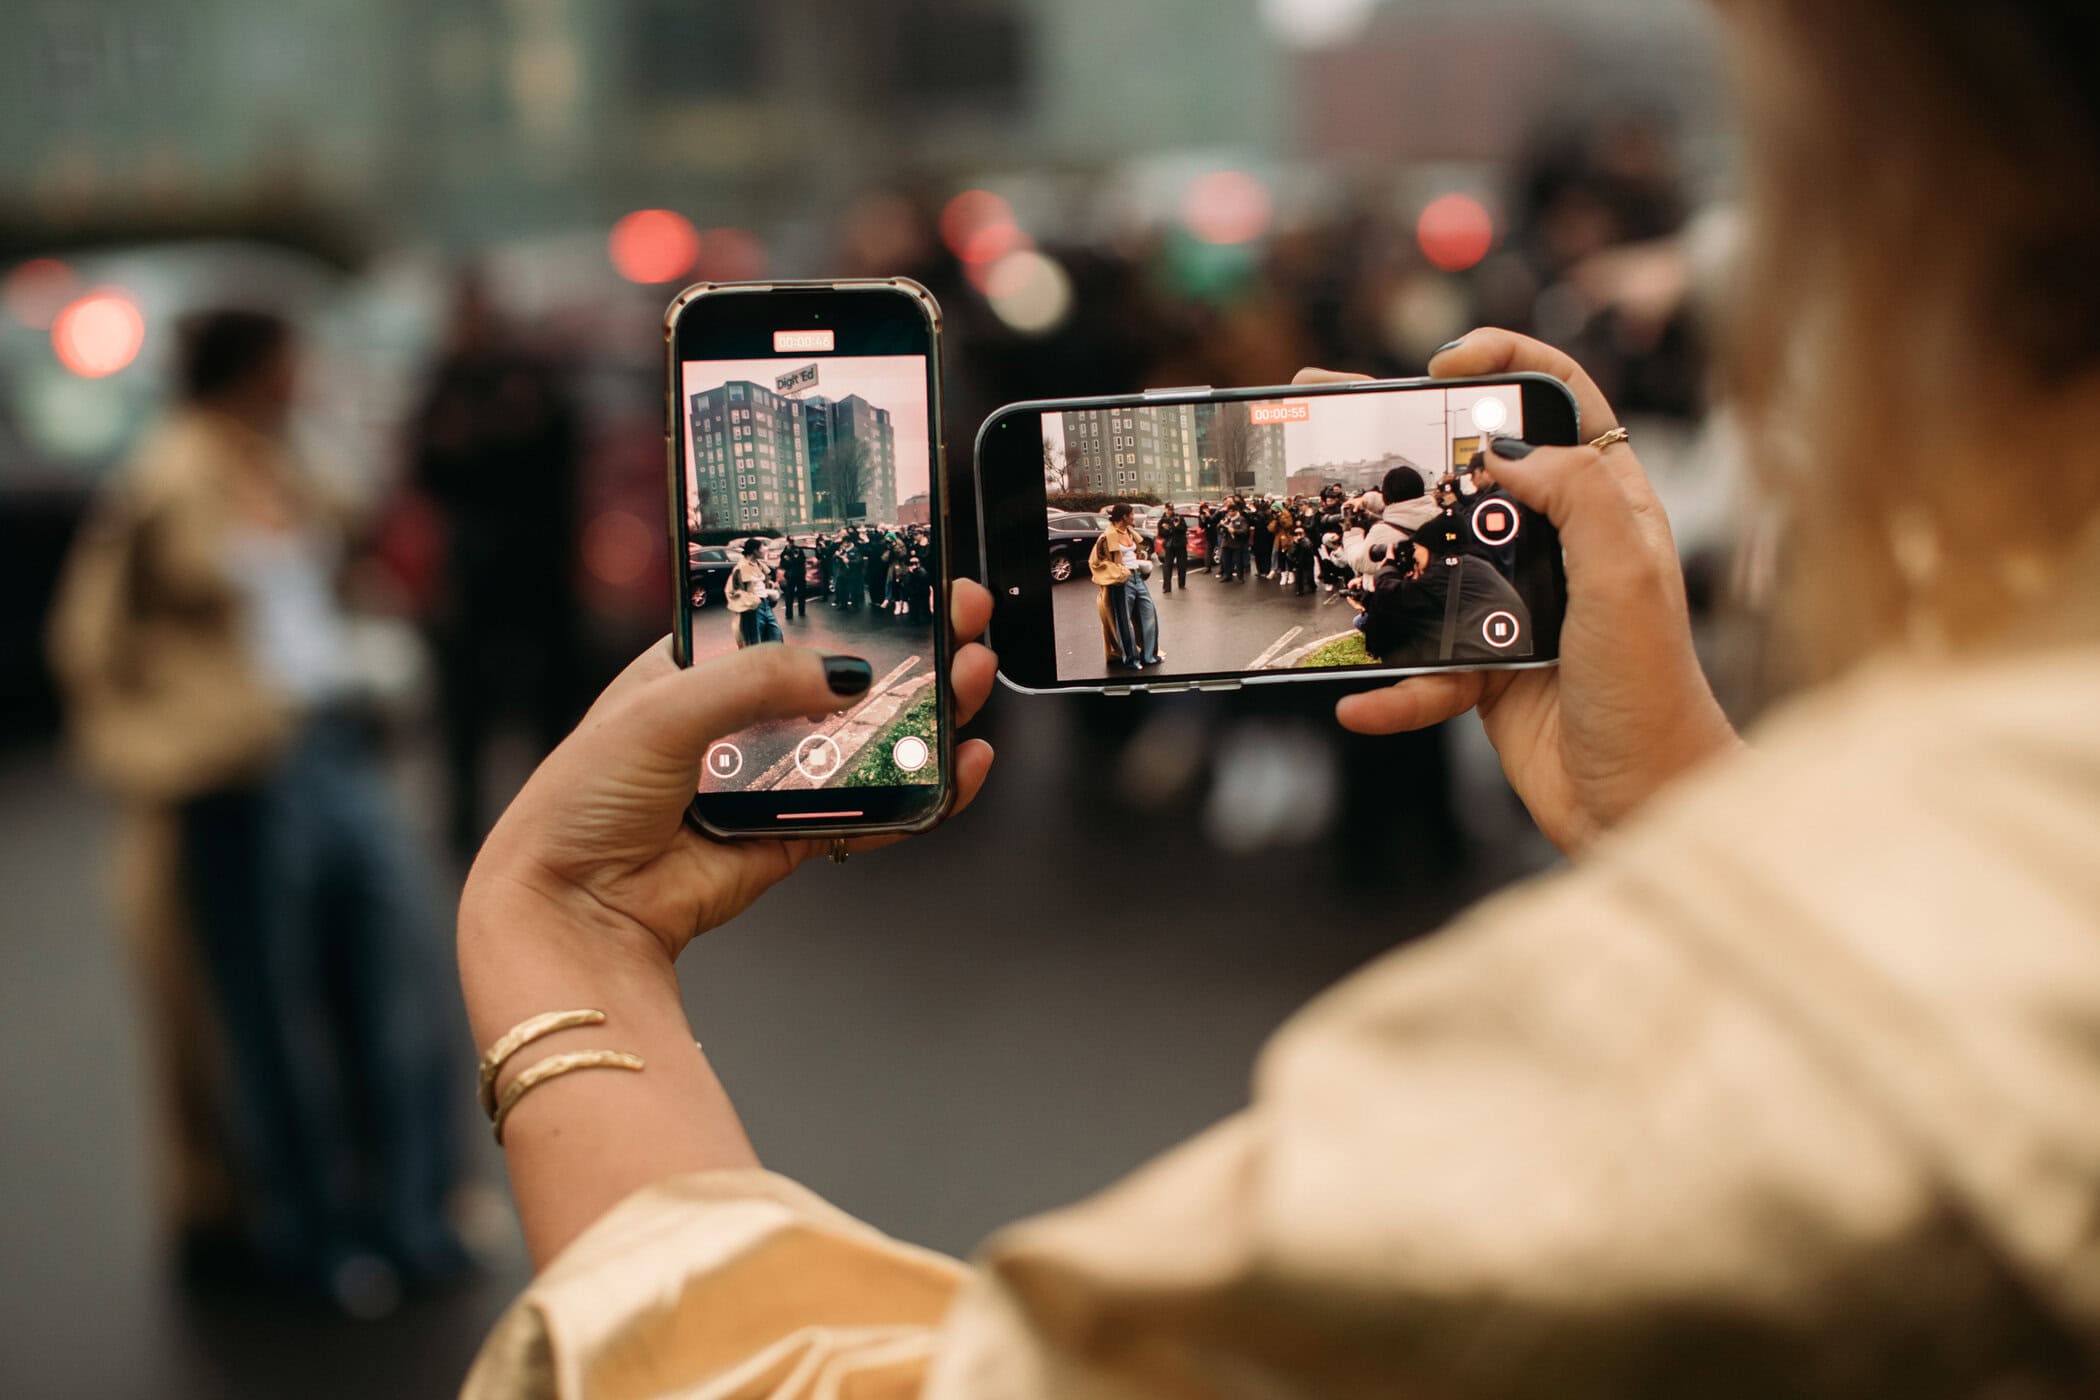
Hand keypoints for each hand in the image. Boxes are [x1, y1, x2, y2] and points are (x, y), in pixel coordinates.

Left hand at [465, 579, 999, 964]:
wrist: (572, 909)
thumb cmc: (583, 800)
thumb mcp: (663, 710)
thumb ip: (758, 680)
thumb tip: (847, 671)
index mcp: (697, 668)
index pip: (788, 618)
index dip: (850, 598)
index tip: (911, 576)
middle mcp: (738, 718)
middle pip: (843, 676)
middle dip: (911, 650)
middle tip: (965, 621)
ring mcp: (768, 779)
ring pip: (865, 741)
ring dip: (924, 714)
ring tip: (971, 684)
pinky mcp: (791, 837)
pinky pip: (866, 812)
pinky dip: (917, 795)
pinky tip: (958, 769)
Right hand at [1296, 332, 1736, 851]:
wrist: (1644, 806)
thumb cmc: (1654, 692)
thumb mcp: (1626, 578)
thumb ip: (1577, 497)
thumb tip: (1504, 449)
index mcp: (1609, 505)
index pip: (1563, 403)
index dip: (1507, 364)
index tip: (1445, 365)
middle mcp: (1561, 546)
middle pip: (1474, 470)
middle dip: (1403, 436)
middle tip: (1331, 399)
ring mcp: (1517, 606)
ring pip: (1431, 564)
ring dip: (1377, 566)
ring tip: (1318, 546)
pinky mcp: (1485, 667)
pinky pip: (1420, 665)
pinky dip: (1390, 688)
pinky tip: (1362, 703)